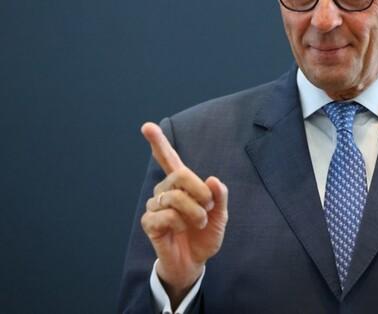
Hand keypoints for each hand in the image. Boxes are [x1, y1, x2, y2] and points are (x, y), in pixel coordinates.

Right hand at [140, 122, 227, 304]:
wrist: (194, 261)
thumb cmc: (204, 235)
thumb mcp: (220, 215)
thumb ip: (220, 197)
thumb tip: (214, 180)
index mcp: (181, 184)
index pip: (168, 158)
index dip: (158, 142)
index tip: (147, 126)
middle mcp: (165, 190)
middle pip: (180, 175)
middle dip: (200, 191)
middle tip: (209, 206)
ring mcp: (155, 206)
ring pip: (174, 198)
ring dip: (194, 212)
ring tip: (199, 222)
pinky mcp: (149, 223)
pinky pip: (165, 216)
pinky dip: (180, 223)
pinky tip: (180, 230)